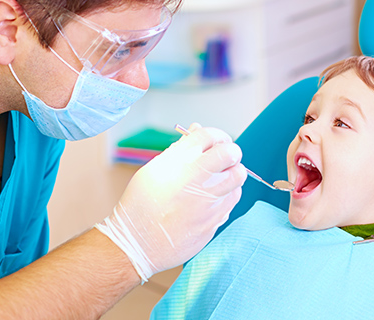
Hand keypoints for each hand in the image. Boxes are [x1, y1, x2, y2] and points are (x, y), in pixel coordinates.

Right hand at [95, 124, 245, 281]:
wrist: (136, 244)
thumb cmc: (141, 205)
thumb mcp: (154, 170)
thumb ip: (180, 149)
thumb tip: (197, 128)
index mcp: (176, 162)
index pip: (209, 135)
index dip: (217, 136)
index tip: (218, 142)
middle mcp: (194, 179)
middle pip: (230, 153)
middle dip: (231, 152)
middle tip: (226, 158)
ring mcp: (206, 201)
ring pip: (237, 177)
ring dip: (232, 174)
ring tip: (219, 179)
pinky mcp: (214, 220)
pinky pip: (233, 199)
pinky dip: (228, 194)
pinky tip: (214, 198)